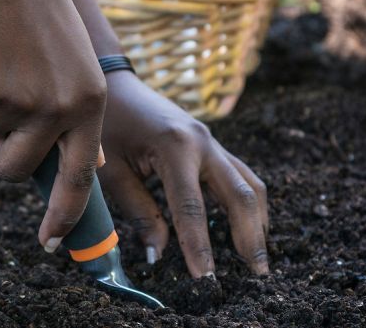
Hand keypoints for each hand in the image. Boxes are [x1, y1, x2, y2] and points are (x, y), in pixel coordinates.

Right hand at [0, 0, 106, 251]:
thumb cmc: (43, 20)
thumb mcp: (79, 68)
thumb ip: (78, 118)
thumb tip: (91, 165)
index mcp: (87, 104)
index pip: (78, 177)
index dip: (64, 214)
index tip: (50, 242)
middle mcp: (55, 107)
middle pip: (14, 168)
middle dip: (0, 154)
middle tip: (0, 116)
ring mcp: (14, 98)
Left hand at [98, 72, 268, 276]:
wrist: (116, 86)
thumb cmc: (107, 125)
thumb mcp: (113, 170)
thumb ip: (138, 211)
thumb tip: (159, 254)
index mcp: (174, 147)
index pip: (192, 207)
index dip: (199, 247)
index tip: (206, 279)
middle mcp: (202, 142)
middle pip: (240, 194)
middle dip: (250, 236)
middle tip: (257, 273)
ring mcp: (212, 140)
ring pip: (249, 183)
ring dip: (256, 220)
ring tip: (256, 256)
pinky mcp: (212, 144)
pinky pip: (240, 175)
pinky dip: (246, 203)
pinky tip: (244, 225)